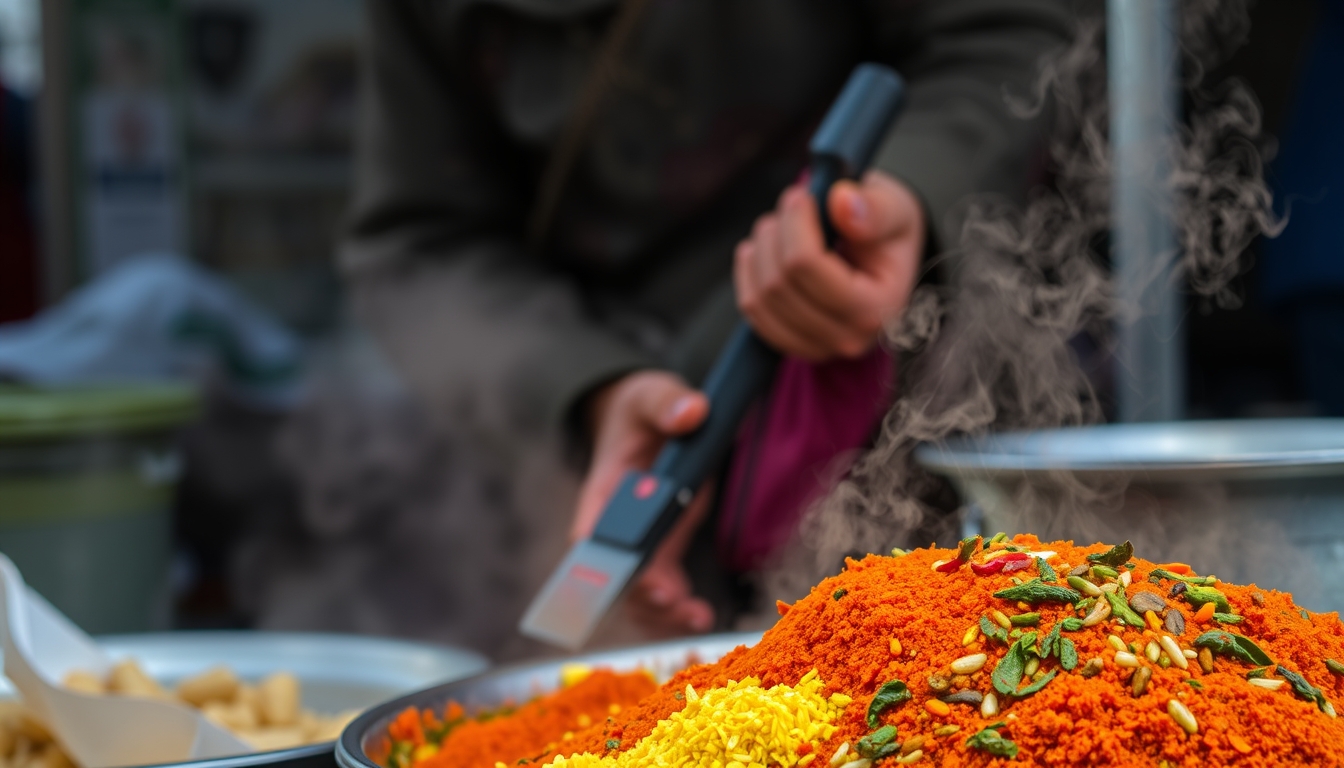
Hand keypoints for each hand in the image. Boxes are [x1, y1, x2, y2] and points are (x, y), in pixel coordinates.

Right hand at [572, 371, 715, 635]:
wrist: (648, 419)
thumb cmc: (640, 408)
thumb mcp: (649, 395)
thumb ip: (666, 402)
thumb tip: (691, 412)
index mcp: (603, 491)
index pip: (589, 535)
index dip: (604, 563)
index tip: (631, 574)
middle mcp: (616, 526)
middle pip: (614, 577)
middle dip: (640, 596)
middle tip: (669, 600)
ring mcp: (641, 542)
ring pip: (639, 593)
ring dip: (661, 613)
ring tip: (695, 617)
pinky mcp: (666, 549)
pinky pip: (665, 589)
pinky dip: (678, 608)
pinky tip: (701, 615)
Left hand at [734, 170, 924, 359]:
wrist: (885, 255)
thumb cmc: (889, 230)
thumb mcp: (895, 210)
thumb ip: (874, 208)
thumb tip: (842, 203)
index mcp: (878, 308)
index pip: (808, 267)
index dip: (794, 224)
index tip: (800, 196)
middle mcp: (848, 339)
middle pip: (779, 284)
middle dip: (776, 234)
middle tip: (792, 204)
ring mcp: (817, 348)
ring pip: (759, 298)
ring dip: (759, 252)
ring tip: (780, 226)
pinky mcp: (793, 344)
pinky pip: (752, 310)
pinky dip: (750, 274)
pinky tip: (764, 250)